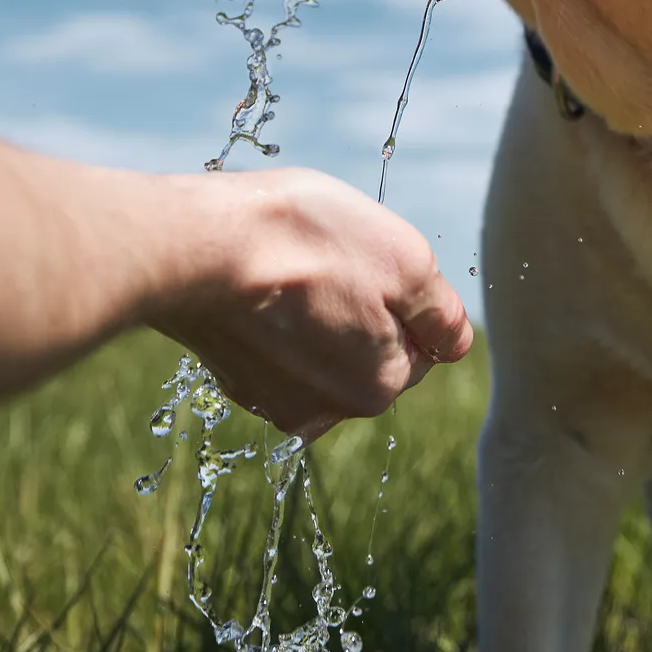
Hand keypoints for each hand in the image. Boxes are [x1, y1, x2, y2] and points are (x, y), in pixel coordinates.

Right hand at [153, 169, 474, 439]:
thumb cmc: (304, 240)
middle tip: (323, 259)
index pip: (419, 343)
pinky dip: (271, 318)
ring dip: (313, 312)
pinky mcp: (230, 378)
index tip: (364, 260)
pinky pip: (272, 347)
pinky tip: (254, 284)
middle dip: (358, 307)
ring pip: (320, 349)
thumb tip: (458, 342)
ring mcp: (271, 400)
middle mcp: (326, 411)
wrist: (192, 246)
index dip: (400, 292)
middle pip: (368, 349)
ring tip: (286, 268)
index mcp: (379, 386)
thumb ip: (441, 310)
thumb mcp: (404, 258)